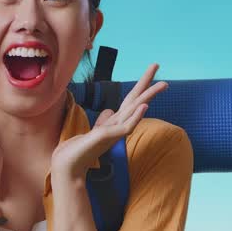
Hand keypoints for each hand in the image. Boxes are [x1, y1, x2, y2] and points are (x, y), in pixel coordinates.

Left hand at [51, 62, 166, 180]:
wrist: (68, 166)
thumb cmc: (78, 150)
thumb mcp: (94, 130)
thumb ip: (104, 120)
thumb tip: (110, 110)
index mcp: (115, 123)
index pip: (130, 100)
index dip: (139, 86)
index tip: (149, 71)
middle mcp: (118, 126)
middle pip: (135, 100)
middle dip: (146, 83)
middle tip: (156, 64)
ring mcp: (116, 132)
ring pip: (136, 110)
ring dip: (148, 96)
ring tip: (162, 84)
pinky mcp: (110, 138)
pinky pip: (128, 126)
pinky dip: (136, 116)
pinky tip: (144, 105)